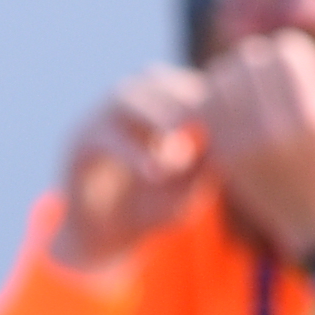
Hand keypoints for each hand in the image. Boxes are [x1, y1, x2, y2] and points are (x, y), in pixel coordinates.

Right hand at [49, 70, 214, 275]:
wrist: (104, 235)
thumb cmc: (153, 208)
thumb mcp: (187, 192)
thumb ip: (204, 168)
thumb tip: (231, 145)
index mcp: (155, 108)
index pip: (183, 84)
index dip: (207, 94)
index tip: (235, 114)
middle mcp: (126, 106)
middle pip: (155, 79)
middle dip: (183, 96)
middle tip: (208, 118)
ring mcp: (99, 120)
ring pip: (126, 97)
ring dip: (155, 114)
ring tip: (180, 138)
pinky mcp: (78, 145)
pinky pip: (105, 138)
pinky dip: (131, 152)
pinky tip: (155, 172)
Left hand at [197, 30, 314, 270]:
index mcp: (313, 114)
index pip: (284, 49)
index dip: (293, 52)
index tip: (302, 69)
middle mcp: (275, 127)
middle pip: (249, 59)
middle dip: (262, 62)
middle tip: (274, 77)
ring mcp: (246, 143)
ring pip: (222, 78)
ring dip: (235, 77)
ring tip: (252, 88)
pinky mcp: (226, 156)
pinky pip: (206, 107)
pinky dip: (216, 99)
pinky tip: (234, 106)